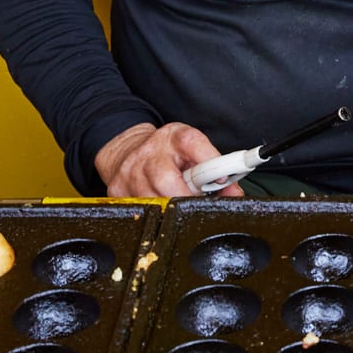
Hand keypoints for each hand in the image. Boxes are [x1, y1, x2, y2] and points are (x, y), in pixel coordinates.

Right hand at [95, 122, 242, 197]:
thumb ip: (216, 170)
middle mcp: (151, 153)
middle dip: (185, 198)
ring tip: (175, 200)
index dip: (209, 163)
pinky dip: (153, 214)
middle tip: (194, 200)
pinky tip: (158, 206)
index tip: (220, 180)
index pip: (194, 144)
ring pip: (154, 202)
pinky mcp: (117, 190)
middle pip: (168, 183)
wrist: (127, 151)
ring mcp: (131, 172)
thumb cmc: (167, 153)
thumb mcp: (193, 151)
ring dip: (170, 209)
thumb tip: (235, 194)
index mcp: (175, 138)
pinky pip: (139, 211)